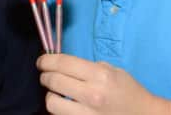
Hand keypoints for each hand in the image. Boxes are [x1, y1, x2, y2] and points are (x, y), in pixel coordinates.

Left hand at [37, 54, 170, 114]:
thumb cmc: (129, 92)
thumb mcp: (113, 71)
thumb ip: (90, 67)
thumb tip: (64, 65)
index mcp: (100, 75)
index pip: (63, 63)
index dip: (46, 60)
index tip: (41, 61)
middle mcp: (92, 94)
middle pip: (53, 81)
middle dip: (45, 75)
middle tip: (46, 74)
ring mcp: (87, 114)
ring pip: (51, 103)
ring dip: (50, 95)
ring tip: (56, 92)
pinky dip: (58, 109)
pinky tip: (64, 105)